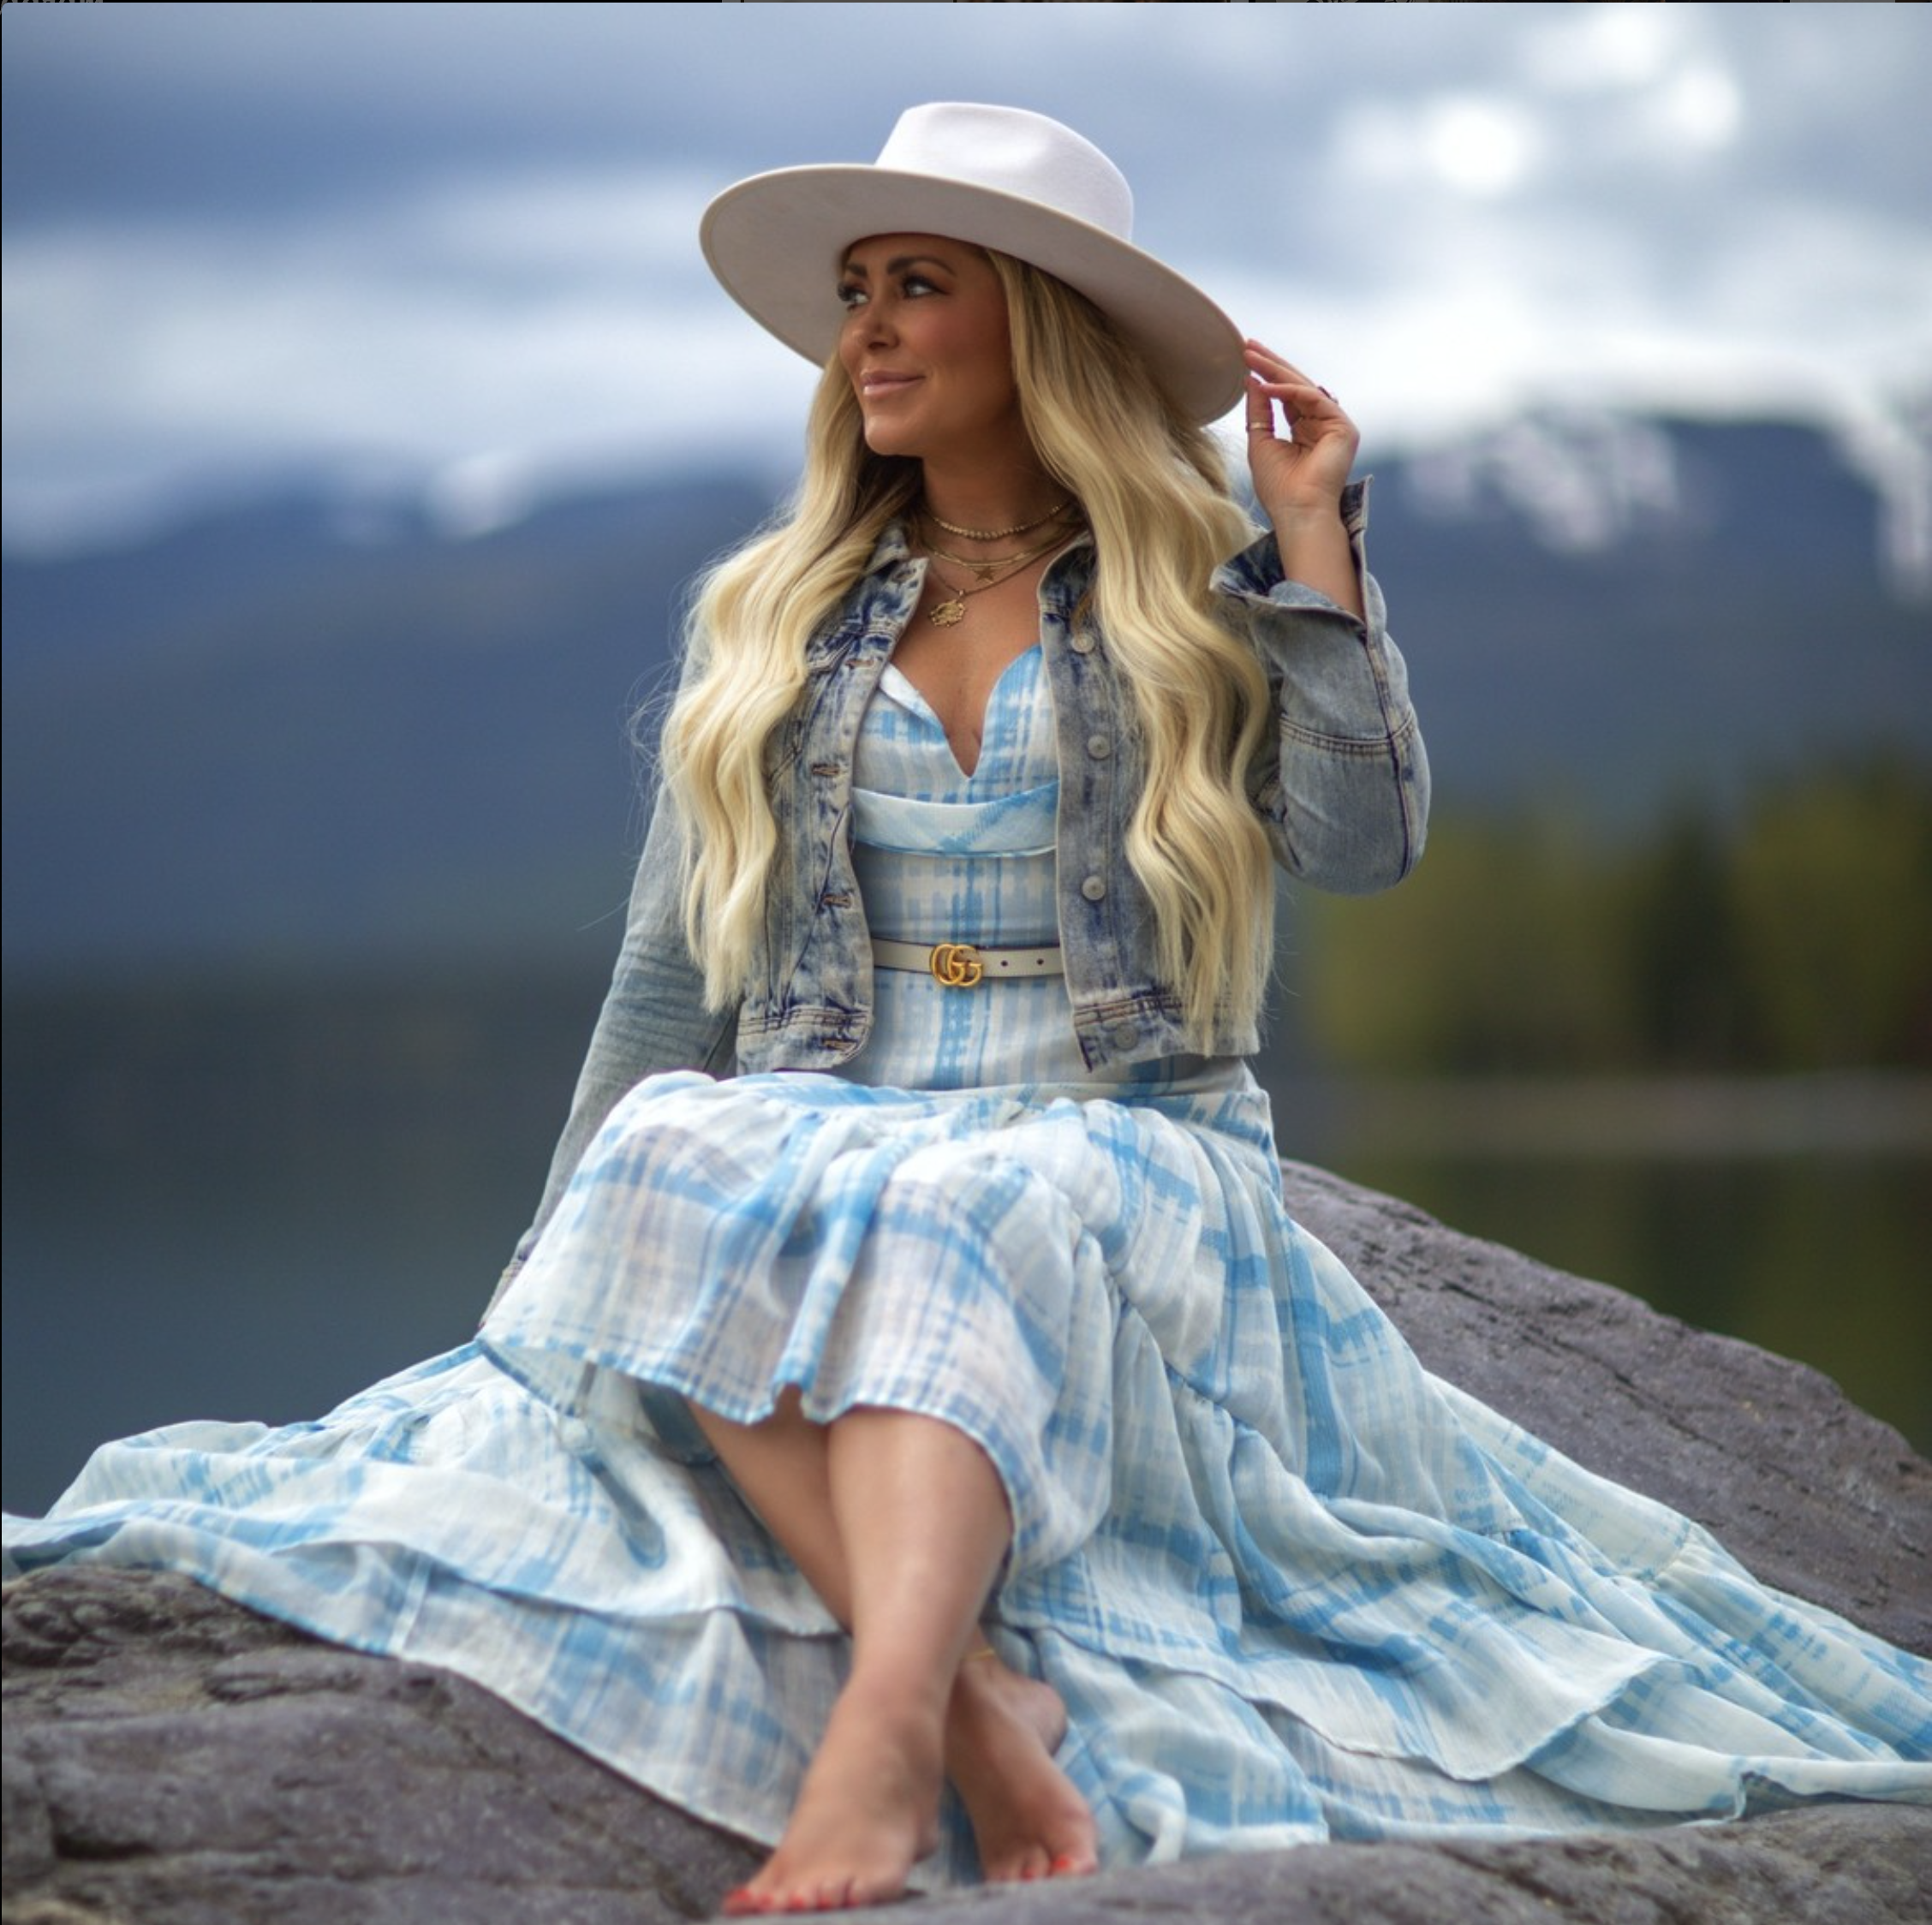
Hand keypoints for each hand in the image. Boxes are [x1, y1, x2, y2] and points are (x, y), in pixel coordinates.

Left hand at [1242, 339, 1358, 526]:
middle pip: (1295, 385)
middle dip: (1271, 364)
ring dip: (1276, 370)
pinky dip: (1287, 391)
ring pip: (1304, 387)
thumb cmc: (1278, 488)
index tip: (1245, 357)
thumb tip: (1252, 379)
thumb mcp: (1261, 441)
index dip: (1266, 375)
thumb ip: (1259, 411)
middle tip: (1248, 344)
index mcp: (1305, 430)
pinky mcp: (1343, 428)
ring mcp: (1335, 425)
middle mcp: (1322, 424)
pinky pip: (1312, 398)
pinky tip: (1265, 385)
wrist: (1297, 512)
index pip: (1286, 395)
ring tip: (1251, 356)